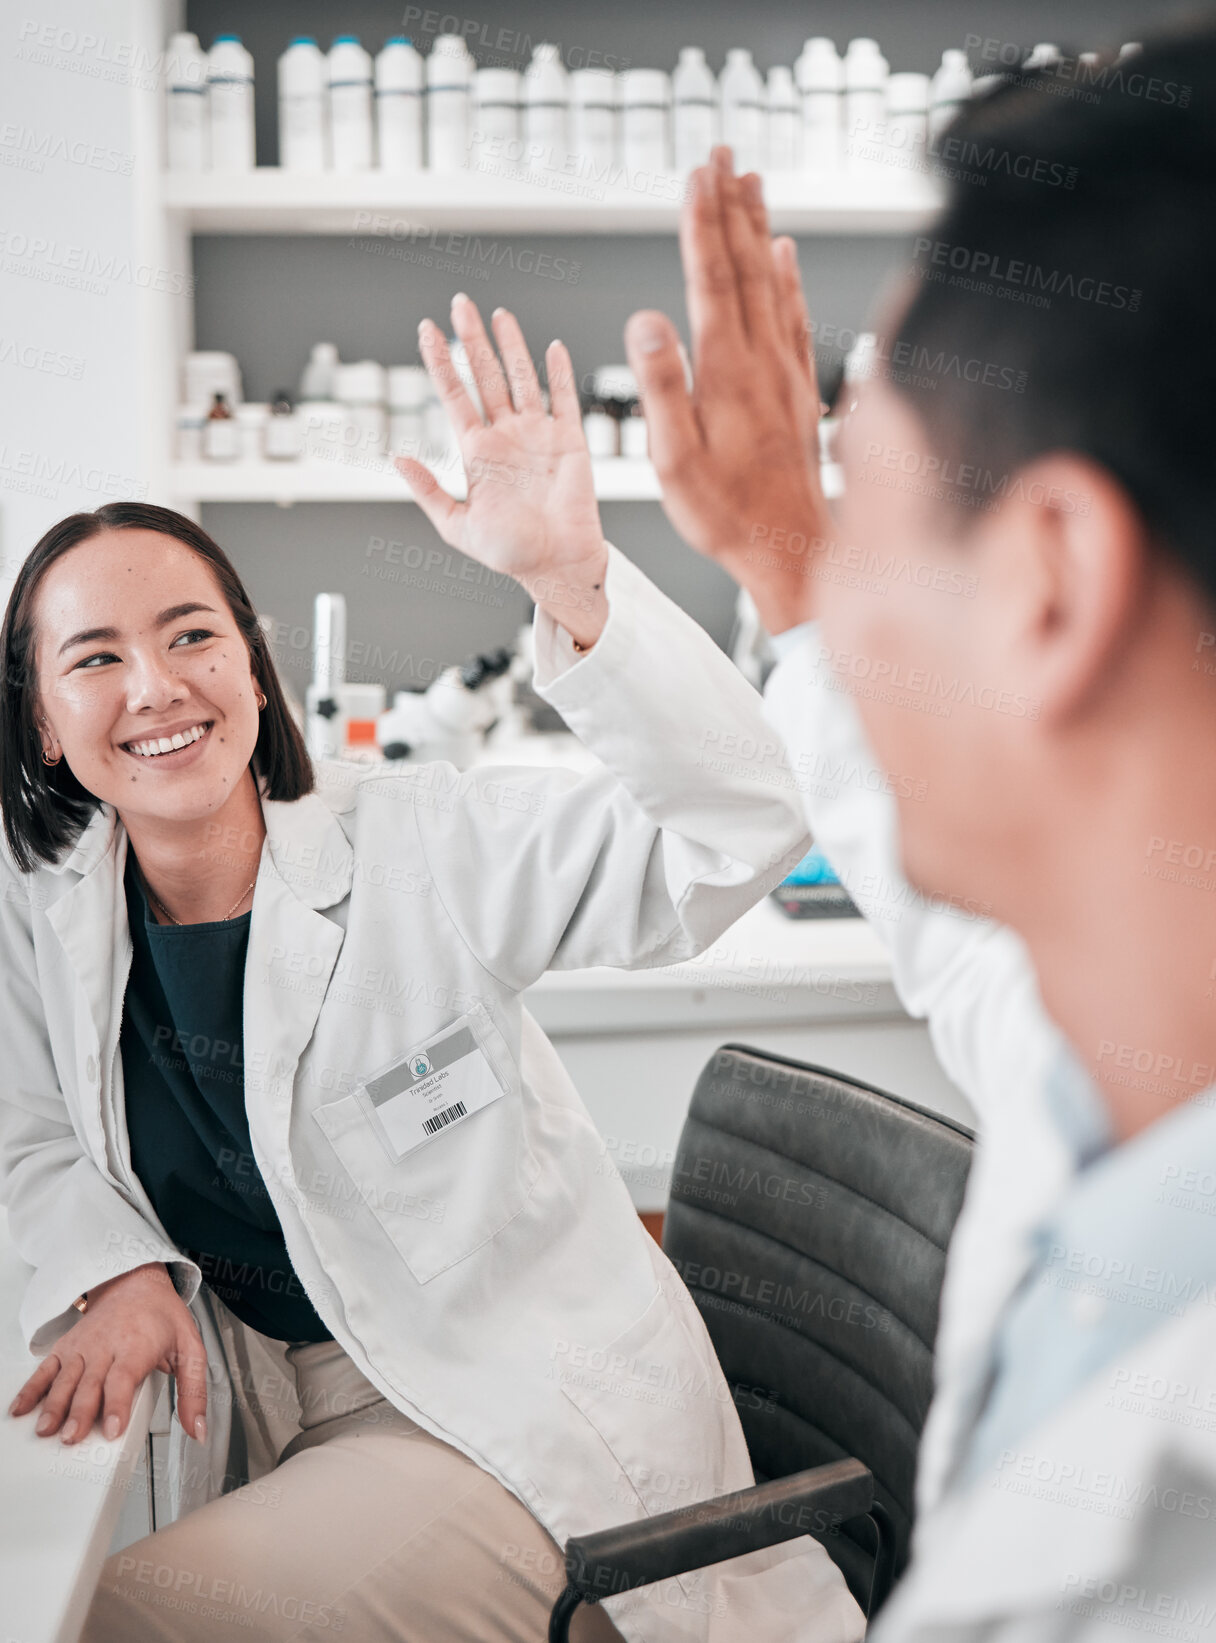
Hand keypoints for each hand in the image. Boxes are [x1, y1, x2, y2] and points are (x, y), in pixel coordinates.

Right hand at [7, 1262, 207, 1446]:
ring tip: (45, 1430)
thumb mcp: (190, 1348)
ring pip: (65, 1379)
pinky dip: (31, 1389)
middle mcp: (106, 1346)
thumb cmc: (163, 1317)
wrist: (136, 1282)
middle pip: (91, 1384)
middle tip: (71, 1439)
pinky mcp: (66, 1347)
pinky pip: (46, 1369)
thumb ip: (194, 1391)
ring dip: (53, 1405)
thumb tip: (198, 1429)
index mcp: (137, 1346)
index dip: (117, 1405)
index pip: (124, 1378)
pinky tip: (20, 1410)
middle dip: (80, 1413)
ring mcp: (83, 1347)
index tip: (112, 1430)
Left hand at [395, 295, 609, 650]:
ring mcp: (538, 435)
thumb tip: (397, 458)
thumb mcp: (457, 527)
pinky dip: (560, 373)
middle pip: (486, 375)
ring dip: (511, 345)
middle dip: (471, 339)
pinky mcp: (569, 441)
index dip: (439, 362)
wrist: (557, 566)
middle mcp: (506, 436)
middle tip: (460, 303)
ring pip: (522, 378)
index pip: (454, 395)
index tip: (425, 330)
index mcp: (477, 452)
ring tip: (498, 314)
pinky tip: (552, 347)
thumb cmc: (511, 554)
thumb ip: (428, 492)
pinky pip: (564, 399)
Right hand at [624, 147, 833, 633]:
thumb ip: (663, 386)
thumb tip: (647, 320)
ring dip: (759, 227)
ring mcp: (786, 372)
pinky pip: (794, 317)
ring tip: (752, 182)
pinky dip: (788, 277)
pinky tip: (784, 256)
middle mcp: (763, 360)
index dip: (700, 222)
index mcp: (726, 371)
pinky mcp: (799, 390)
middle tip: (723, 152)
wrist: (792, 550)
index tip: (695, 174)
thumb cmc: (727, 515)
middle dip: (731, 204)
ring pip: (772, 282)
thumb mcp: (676, 460)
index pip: (710, 278)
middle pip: (745, 265)